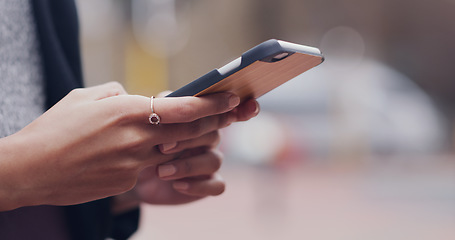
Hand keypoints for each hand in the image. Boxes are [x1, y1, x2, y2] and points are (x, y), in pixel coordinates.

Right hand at [0, 82, 245, 210]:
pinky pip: (146, 167)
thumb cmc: (55, 128)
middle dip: (215, 122)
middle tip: (231, 114)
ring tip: (187, 134)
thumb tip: (140, 100)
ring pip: (173, 151)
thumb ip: (119, 95)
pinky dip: (149, 158)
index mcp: (129, 111)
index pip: (185, 108)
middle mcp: (138, 139)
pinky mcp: (126, 183)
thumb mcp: (86, 97)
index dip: (213, 104)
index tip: (231, 99)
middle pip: (190, 131)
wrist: (30, 170)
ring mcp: (134, 165)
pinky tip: (130, 154)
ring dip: (186, 142)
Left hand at [112, 97, 259, 211]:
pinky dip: (198, 185)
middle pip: (214, 134)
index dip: (243, 108)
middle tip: (163, 148)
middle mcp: (210, 137)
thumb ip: (160, 105)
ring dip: (188, 165)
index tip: (249, 106)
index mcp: (200, 117)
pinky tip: (177, 185)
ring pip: (214, 160)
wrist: (132, 170)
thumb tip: (163, 98)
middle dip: (190, 140)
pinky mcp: (207, 184)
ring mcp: (209, 161)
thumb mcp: (146, 120)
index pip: (227, 108)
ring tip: (160, 171)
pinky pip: (217, 185)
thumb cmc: (142, 139)